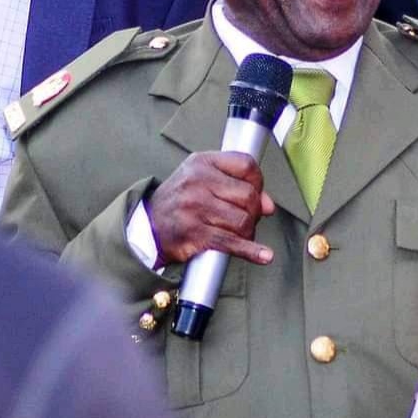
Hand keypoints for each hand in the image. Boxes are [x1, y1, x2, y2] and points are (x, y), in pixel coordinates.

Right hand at [147, 151, 274, 265]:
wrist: (148, 225)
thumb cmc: (182, 199)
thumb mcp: (204, 179)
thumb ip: (237, 185)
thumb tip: (269, 206)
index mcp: (202, 162)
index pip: (245, 164)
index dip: (258, 181)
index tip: (257, 192)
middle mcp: (198, 181)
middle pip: (248, 195)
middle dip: (254, 211)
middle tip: (246, 218)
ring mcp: (195, 207)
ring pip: (243, 220)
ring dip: (248, 231)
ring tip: (240, 232)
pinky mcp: (194, 234)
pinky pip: (231, 242)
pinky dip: (251, 251)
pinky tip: (264, 255)